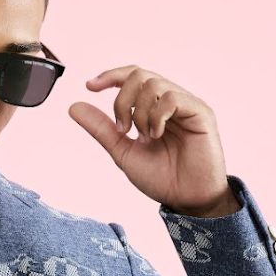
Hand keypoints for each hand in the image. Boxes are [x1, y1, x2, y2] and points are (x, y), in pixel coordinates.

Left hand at [68, 65, 238, 216]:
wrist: (186, 200)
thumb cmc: (162, 177)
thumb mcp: (123, 151)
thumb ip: (101, 128)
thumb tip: (74, 106)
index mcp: (154, 107)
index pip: (132, 77)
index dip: (110, 76)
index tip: (89, 87)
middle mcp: (171, 101)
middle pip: (139, 74)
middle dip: (121, 100)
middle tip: (122, 129)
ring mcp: (187, 104)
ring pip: (153, 84)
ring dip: (139, 113)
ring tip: (144, 138)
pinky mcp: (201, 112)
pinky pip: (172, 98)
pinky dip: (156, 116)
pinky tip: (156, 136)